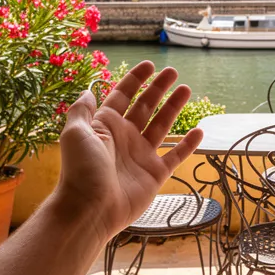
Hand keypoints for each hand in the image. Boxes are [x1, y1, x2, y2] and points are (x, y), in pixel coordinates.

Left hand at [51, 61, 202, 243]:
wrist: (90, 209)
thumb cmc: (81, 170)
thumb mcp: (75, 133)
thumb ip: (82, 110)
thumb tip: (89, 91)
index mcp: (106, 126)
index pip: (123, 96)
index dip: (135, 80)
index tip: (149, 64)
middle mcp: (125, 138)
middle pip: (145, 106)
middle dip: (158, 88)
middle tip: (173, 72)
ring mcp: (141, 155)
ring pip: (162, 125)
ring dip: (174, 107)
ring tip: (187, 89)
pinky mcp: (155, 174)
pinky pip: (175, 156)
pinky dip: (188, 145)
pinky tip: (199, 131)